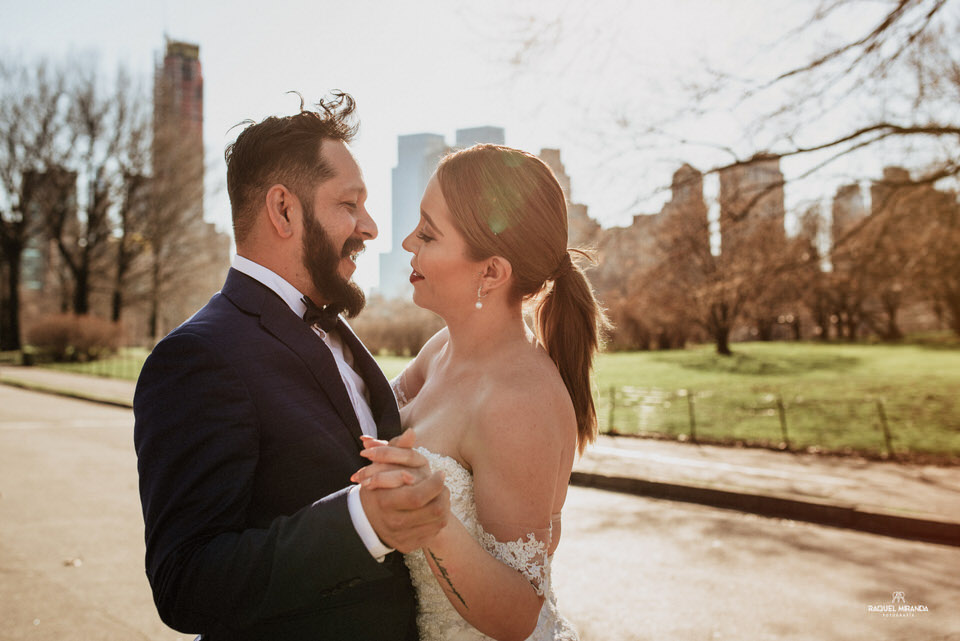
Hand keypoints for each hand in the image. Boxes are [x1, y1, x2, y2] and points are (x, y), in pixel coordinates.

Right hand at [356, 429, 449, 551]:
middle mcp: (393, 523)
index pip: (418, 496)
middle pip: (433, 510)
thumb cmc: (376, 487)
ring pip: (438, 522)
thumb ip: (396, 448)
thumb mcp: (381, 465)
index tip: (440, 473)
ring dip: (445, 505)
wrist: (366, 520)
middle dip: (444, 494)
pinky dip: (439, 519)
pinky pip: (435, 532)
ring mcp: (401, 537)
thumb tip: (411, 432)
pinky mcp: (409, 546)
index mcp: (385, 502)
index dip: (435, 484)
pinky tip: (433, 507)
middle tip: (443, 484)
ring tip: (440, 494)